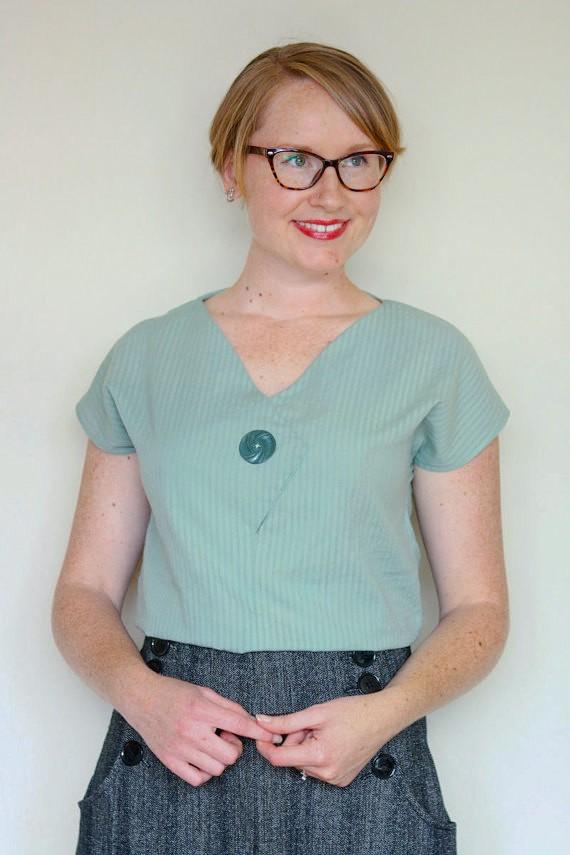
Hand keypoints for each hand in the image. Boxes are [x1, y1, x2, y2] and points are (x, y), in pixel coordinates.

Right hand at [125, 673, 282, 786]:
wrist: (141, 698)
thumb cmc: (173, 692)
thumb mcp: (204, 691)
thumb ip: (228, 707)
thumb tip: (250, 720)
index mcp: (202, 709)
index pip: (240, 724)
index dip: (260, 732)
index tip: (273, 736)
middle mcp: (192, 730)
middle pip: (231, 754)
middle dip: (235, 747)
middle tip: (225, 737)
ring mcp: (180, 748)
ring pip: (216, 769)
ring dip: (220, 759)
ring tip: (210, 745)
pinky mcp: (169, 761)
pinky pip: (198, 779)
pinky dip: (204, 772)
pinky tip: (201, 758)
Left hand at [254, 694, 388, 787]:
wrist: (383, 718)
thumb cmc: (352, 711)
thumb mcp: (316, 712)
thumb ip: (286, 721)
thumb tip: (261, 722)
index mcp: (319, 756)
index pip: (280, 759)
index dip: (266, 746)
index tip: (261, 734)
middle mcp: (328, 773)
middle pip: (293, 760)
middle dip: (294, 741)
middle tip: (309, 724)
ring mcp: (336, 779)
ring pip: (305, 764)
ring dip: (306, 748)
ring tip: (324, 732)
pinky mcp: (342, 780)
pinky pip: (318, 769)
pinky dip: (317, 756)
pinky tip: (332, 742)